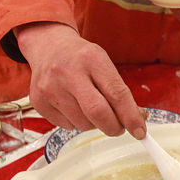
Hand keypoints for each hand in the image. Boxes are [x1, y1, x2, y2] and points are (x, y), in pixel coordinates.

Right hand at [16, 22, 142, 137]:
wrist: (48, 48)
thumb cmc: (82, 59)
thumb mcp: (103, 63)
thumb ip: (118, 91)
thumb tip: (136, 120)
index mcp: (91, 58)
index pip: (117, 93)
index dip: (131, 117)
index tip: (140, 132)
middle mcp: (68, 72)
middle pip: (98, 113)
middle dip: (114, 127)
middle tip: (119, 128)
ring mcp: (50, 88)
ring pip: (83, 124)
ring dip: (94, 124)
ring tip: (89, 106)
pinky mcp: (39, 102)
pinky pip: (67, 126)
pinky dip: (76, 122)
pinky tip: (73, 105)